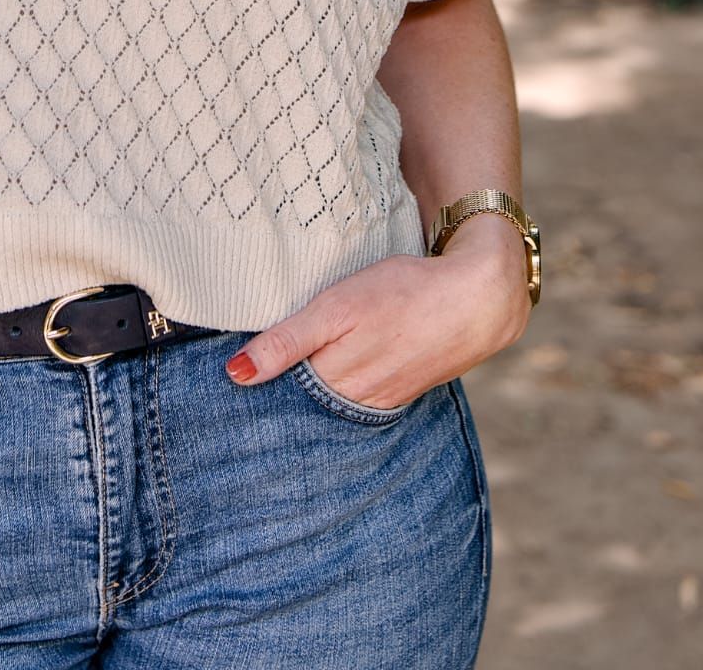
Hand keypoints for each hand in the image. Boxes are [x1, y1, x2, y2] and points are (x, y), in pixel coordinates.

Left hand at [225, 217, 531, 407]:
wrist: (476, 299)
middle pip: (304, 408)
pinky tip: (332, 377)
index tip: (226, 395)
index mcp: (333, 384)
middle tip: (244, 395)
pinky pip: (359, 398)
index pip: (279, 399)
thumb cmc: (402, 294)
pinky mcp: (400, 387)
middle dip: (279, 403)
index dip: (256, 393)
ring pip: (331, 404)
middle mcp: (356, 401)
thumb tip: (235, 376)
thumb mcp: (335, 310)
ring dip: (309, 398)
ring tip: (281, 388)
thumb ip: (286, 342)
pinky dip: (340, 391)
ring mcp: (381, 397)